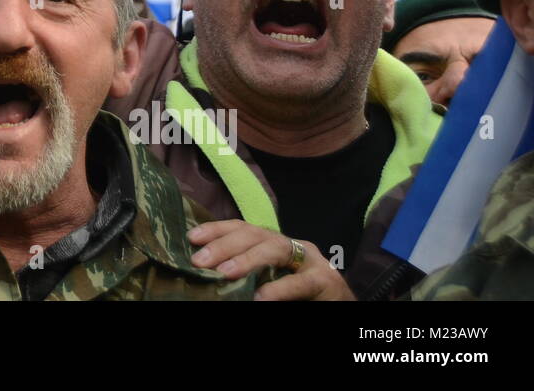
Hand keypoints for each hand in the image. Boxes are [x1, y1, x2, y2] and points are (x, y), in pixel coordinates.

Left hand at [189, 220, 353, 300]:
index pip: (243, 228)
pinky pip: (300, 283)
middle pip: (256, 234)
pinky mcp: (326, 282)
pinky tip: (261, 298)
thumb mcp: (269, 280)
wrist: (342, 306)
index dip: (217, 229)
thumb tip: (208, 273)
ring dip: (248, 259)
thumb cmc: (301, 296)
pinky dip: (279, 289)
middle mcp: (293, 246)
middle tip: (200, 260)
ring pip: (276, 249)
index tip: (191, 238)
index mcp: (275, 244)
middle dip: (225, 244)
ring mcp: (311, 261)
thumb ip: (246, 274)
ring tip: (225, 273)